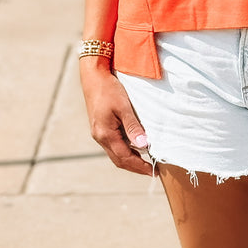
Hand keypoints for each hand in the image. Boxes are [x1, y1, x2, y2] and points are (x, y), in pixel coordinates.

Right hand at [79, 61, 153, 176]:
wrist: (93, 76)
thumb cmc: (109, 89)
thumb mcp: (123, 107)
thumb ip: (133, 126)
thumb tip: (144, 145)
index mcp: (105, 134)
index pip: (125, 157)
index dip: (140, 166)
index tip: (153, 171)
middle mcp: (100, 137)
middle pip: (118, 159)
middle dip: (135, 167)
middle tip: (151, 171)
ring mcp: (98, 133)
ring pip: (115, 153)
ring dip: (130, 160)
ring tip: (146, 162)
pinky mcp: (99, 127)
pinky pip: (112, 145)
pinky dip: (124, 150)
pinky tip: (134, 147)